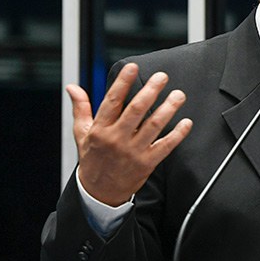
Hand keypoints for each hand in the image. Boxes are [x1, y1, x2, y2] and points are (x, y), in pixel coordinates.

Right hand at [67, 63, 192, 205]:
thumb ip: (81, 108)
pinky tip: (186, 122)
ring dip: (168, 108)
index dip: (123, 83)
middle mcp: (117, 139)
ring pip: (154, 126)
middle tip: (162, 77)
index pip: (112, 101)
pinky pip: (165, 146)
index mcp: (101, 129)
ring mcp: (133, 151)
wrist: (99, 193)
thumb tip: (73, 87)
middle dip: (151, 91)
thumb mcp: (82, 133)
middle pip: (136, 110)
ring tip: (178, 95)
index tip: (133, 67)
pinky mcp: (147, 163)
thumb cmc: (92, 159)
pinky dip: (178, 134)